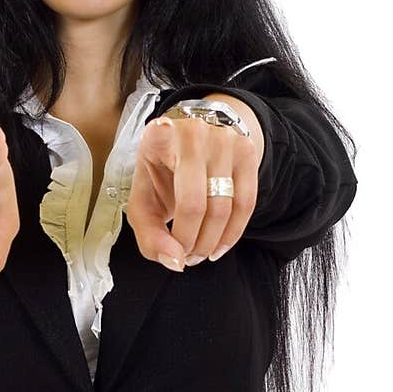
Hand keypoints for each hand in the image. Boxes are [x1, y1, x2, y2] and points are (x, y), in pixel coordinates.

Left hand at [125, 95, 264, 268]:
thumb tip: (175, 262)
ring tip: (198, 253)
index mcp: (158, 137)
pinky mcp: (247, 150)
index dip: (161, 133)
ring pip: (223, 208)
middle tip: (184, 257)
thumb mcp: (145, 200)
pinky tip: (218, 246)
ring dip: (210, 243)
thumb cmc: (164, 175)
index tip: (161, 129)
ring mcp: (224, 139)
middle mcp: (193, 132)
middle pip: (195, 202)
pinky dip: (232, 234)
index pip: (161, 134)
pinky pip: (246, 204)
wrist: (197, 147)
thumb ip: (150, 236)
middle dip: (190, 242)